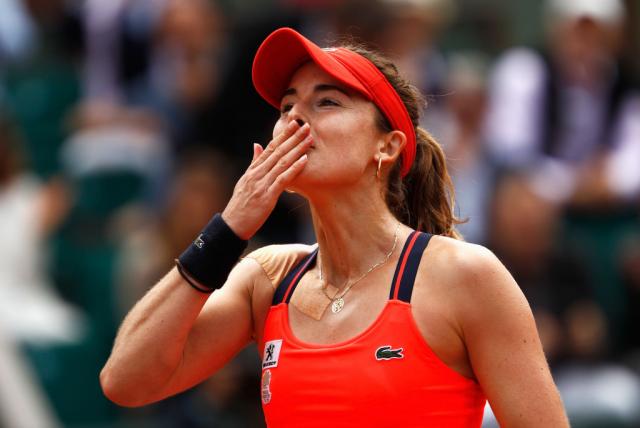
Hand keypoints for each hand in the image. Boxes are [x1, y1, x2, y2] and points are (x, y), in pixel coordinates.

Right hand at [222, 120, 311, 238]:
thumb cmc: (240, 205)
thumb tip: (257, 144)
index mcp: (253, 170)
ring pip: (282, 162)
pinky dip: (294, 169)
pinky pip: (282, 179)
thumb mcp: (245, 181)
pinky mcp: (267, 196)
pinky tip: (304, 160)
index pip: (270, 147)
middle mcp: (257, 173)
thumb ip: (254, 163)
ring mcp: (262, 184)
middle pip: (278, 151)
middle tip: (306, 125)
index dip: (283, 135)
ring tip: (309, 139)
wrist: (232, 225)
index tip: (294, 124)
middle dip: (293, 137)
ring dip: (297, 149)